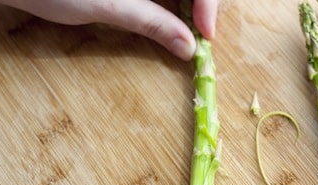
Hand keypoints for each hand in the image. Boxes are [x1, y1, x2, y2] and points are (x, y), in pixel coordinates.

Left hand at [0, 0, 218, 59]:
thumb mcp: (108, 6)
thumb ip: (153, 23)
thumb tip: (188, 47)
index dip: (209, 3)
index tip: (204, 33)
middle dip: (202, 3)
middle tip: (199, 32)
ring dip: (187, 4)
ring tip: (187, 27)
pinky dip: (170, 1)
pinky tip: (169, 14)